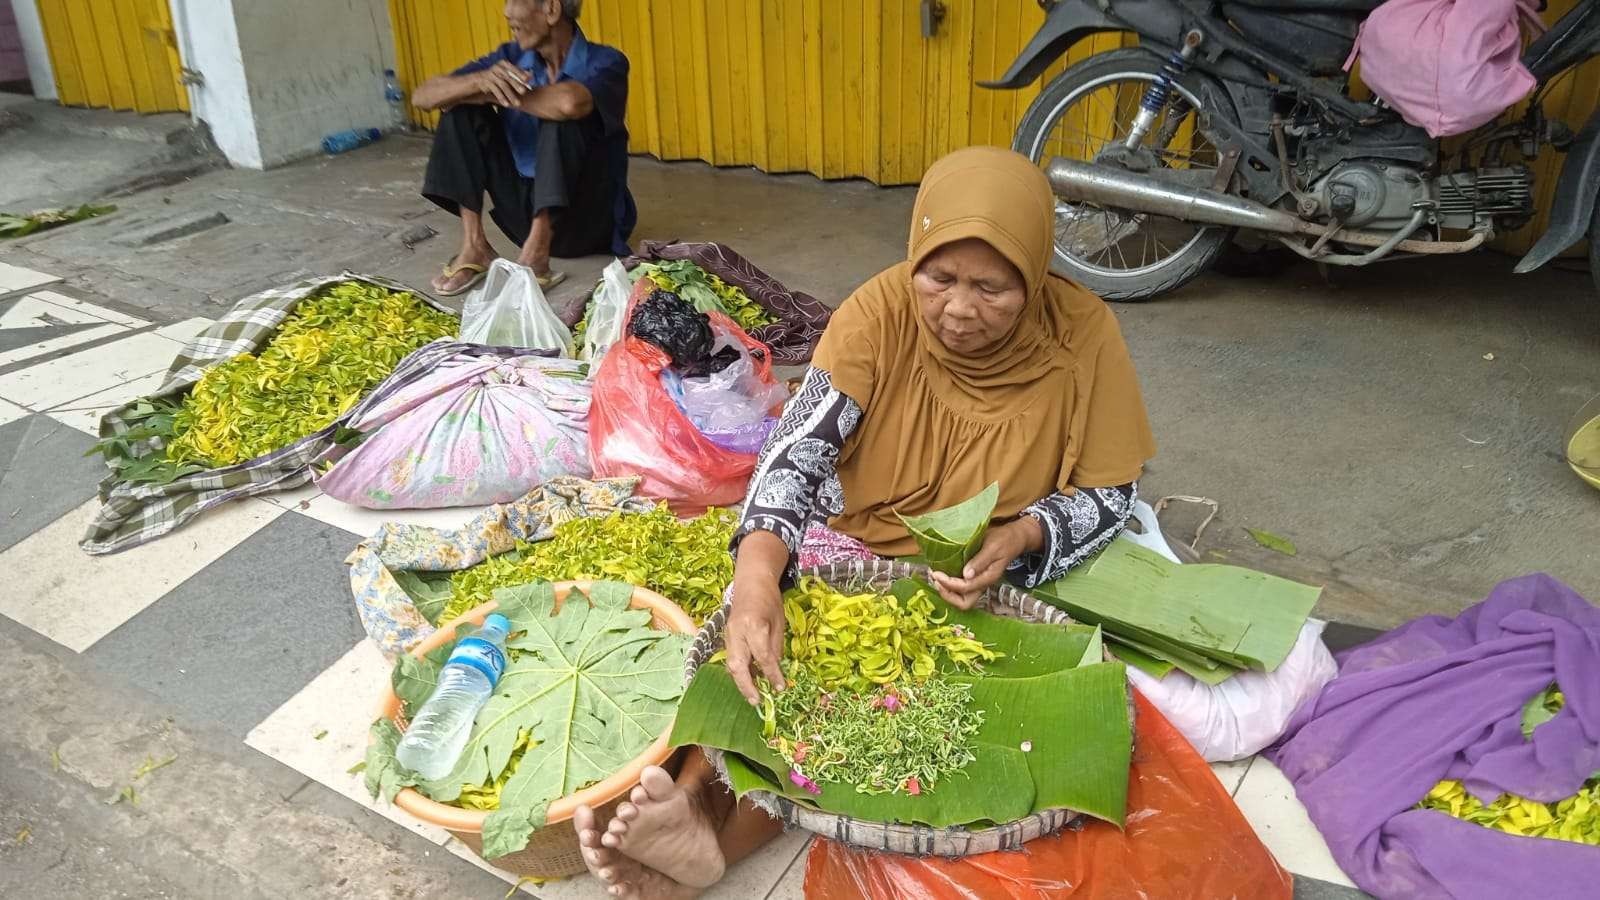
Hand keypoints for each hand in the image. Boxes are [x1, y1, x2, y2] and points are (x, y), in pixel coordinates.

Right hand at [474, 62, 528, 106]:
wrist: (471, 83)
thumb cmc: (491, 80)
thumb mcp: (503, 77)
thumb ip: (515, 75)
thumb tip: (530, 75)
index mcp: (502, 64)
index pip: (512, 68)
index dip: (520, 73)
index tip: (528, 79)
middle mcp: (496, 67)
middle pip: (508, 76)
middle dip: (516, 84)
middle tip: (524, 91)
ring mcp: (489, 74)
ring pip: (502, 84)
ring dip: (510, 95)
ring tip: (517, 103)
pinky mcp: (483, 82)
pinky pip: (494, 90)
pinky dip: (501, 97)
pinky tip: (506, 104)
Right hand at [724, 570, 786, 705]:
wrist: (751, 581)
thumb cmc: (770, 599)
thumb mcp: (779, 622)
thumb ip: (775, 647)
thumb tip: (774, 670)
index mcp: (754, 625)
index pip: (763, 657)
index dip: (772, 675)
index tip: (780, 688)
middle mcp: (737, 631)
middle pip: (737, 665)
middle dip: (746, 686)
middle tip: (756, 701)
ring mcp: (728, 634)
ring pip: (731, 664)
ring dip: (741, 681)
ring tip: (753, 695)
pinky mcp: (726, 636)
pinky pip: (732, 658)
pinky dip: (740, 670)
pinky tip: (749, 679)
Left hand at [929, 517, 1041, 609]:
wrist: (1013, 539)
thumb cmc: (1003, 541)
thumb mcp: (992, 547)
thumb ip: (980, 561)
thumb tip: (966, 575)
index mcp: (988, 578)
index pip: (965, 588)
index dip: (949, 583)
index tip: (936, 573)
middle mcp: (983, 584)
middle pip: (964, 603)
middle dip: (947, 595)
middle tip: (936, 580)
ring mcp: (979, 582)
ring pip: (962, 598)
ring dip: (947, 592)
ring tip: (936, 578)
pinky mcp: (975, 578)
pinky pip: (961, 589)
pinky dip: (950, 586)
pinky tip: (943, 574)